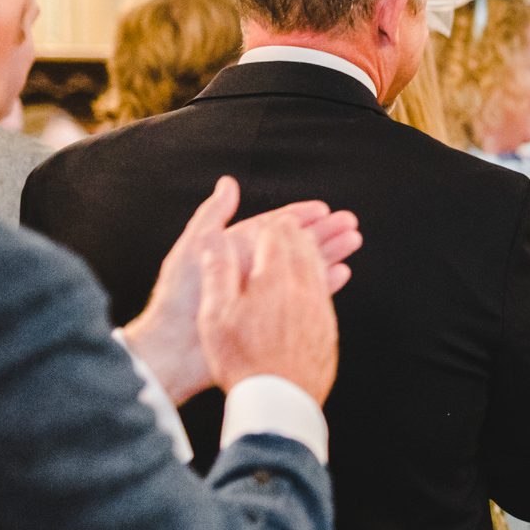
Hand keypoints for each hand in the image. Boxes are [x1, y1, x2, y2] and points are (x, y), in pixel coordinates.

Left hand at [121, 177, 361, 401]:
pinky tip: (341, 273)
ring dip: (329, 253)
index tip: (324, 209)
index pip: (274, 227)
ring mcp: (264, 291)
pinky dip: (323, 283)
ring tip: (353, 241)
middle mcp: (253, 268)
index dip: (300, 217)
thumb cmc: (179, 297)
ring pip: (303, 266)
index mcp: (236, 249)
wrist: (176, 346)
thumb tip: (229, 183)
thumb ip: (213, 216)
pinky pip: (304, 294)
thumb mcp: (194, 248)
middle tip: (349, 223)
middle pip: (295, 244)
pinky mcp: (272, 314)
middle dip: (323, 232)